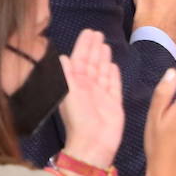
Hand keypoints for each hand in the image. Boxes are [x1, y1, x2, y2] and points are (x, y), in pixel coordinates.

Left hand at [58, 30, 123, 172]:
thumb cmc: (78, 119)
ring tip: (106, 45)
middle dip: (94, 48)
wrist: (93, 144)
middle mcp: (88, 87)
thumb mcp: (68, 94)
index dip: (83, 45)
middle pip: (92, 63)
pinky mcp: (114, 103)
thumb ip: (65, 75)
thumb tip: (61, 57)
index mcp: (75, 83)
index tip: (89, 32)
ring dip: (103, 58)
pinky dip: (113, 75)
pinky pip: (114, 85)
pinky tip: (113, 65)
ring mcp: (101, 95)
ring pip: (103, 72)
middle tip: (98, 33)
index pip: (80, 59)